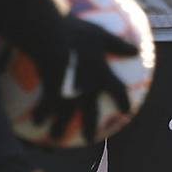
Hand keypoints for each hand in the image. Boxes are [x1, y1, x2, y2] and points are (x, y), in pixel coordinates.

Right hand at [32, 14, 137, 142]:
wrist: (51, 38)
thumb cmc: (76, 32)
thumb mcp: (99, 34)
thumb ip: (117, 44)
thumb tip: (136, 50)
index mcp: (102, 75)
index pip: (118, 91)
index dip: (123, 101)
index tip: (125, 110)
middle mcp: (87, 90)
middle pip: (90, 114)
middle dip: (90, 127)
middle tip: (89, 139)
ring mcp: (68, 94)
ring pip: (65, 117)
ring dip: (61, 128)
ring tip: (55, 137)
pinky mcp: (50, 93)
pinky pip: (45, 107)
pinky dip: (42, 115)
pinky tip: (35, 122)